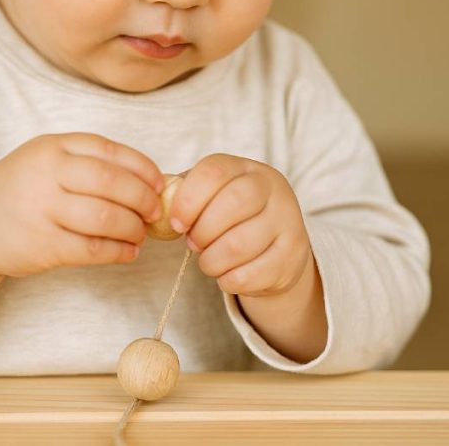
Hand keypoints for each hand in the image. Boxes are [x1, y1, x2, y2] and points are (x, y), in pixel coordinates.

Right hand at [0, 133, 163, 277]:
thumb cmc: (19, 190)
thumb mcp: (45, 160)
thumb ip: (86, 162)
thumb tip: (148, 179)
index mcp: (52, 147)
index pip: (109, 151)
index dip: (142, 167)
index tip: (159, 182)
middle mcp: (47, 174)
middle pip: (112, 182)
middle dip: (143, 199)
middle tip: (155, 212)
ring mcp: (43, 210)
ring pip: (106, 217)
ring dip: (133, 228)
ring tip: (140, 234)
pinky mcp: (42, 245)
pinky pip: (93, 249)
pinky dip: (118, 252)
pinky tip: (127, 252)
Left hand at [169, 154, 310, 297]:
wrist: (278, 248)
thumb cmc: (232, 218)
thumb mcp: (212, 196)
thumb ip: (183, 193)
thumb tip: (156, 201)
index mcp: (246, 169)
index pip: (214, 171)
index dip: (188, 198)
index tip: (176, 223)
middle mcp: (272, 189)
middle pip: (234, 202)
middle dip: (203, 230)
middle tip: (193, 243)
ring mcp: (287, 221)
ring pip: (240, 244)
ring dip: (212, 260)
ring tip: (207, 261)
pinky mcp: (292, 255)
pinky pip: (252, 273)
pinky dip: (228, 280)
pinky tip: (225, 275)